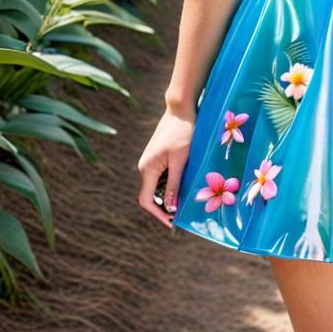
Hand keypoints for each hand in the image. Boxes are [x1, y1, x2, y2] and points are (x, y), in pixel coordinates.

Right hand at [137, 107, 195, 227]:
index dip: (158, 214)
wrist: (181, 109)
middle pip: (152, 195)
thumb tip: (170, 207)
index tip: (172, 222)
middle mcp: (145, 167)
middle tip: (182, 213)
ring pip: (158, 185)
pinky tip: (185, 183)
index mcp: (147, 169)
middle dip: (165, 206)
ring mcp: (151, 161)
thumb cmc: (182, 132)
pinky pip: (162, 176)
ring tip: (186, 200)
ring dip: (170, 194)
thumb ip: (174, 183)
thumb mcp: (180, 160)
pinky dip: (172, 183)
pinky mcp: (158, 156)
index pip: (147, 201)